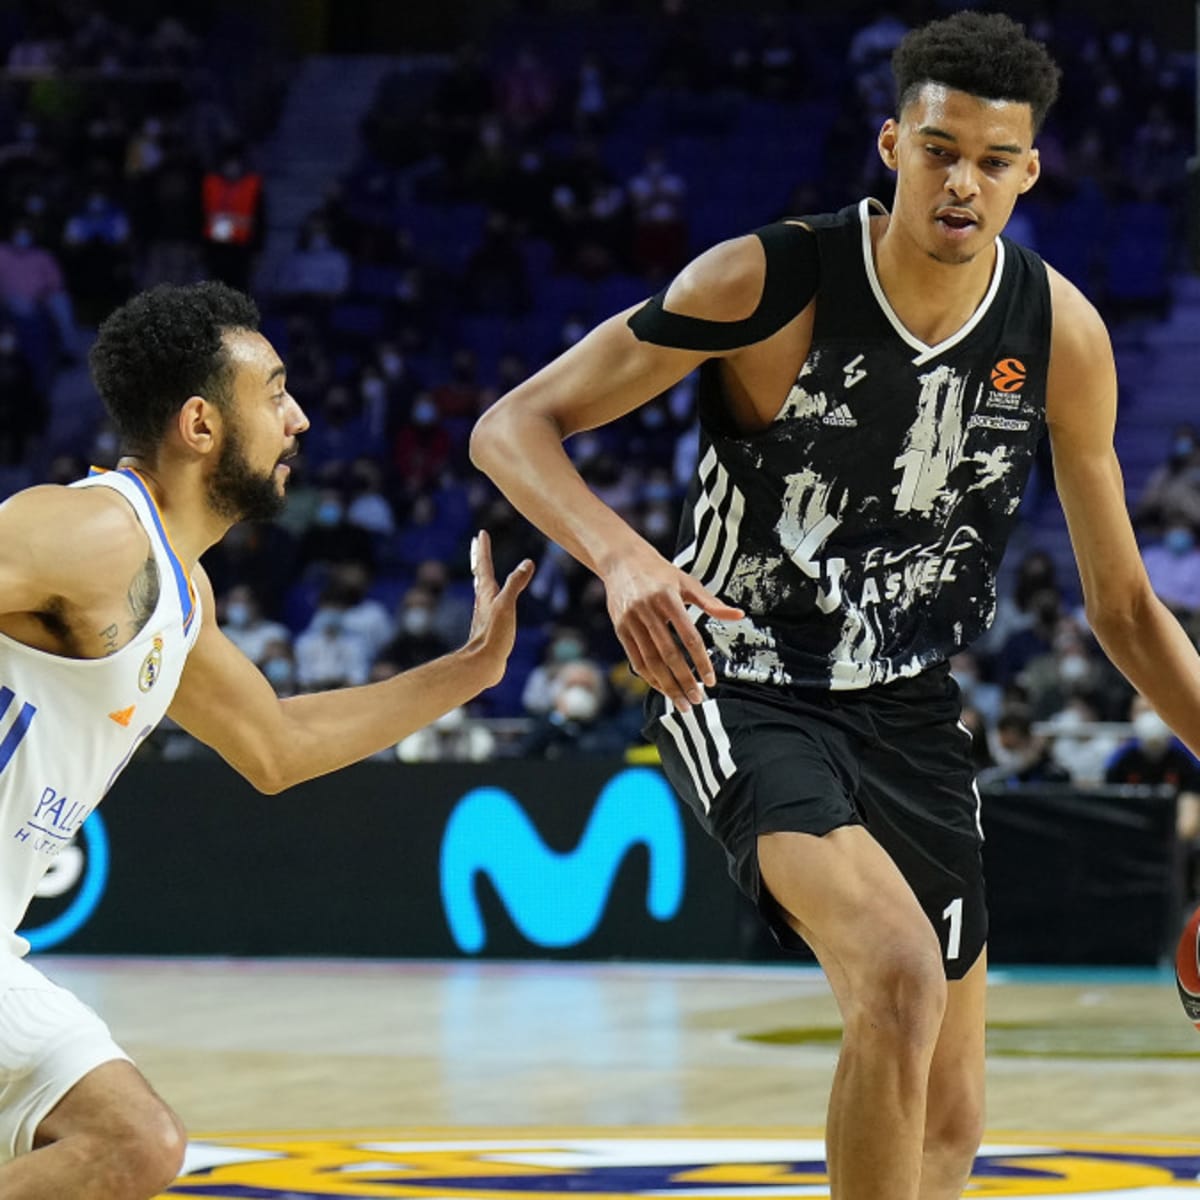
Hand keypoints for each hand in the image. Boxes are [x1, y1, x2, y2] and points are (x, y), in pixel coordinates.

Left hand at [467, 529, 534, 686]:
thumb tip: (528, 562)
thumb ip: (516, 583)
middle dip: (479, 557)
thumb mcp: (507, 605)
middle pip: (479, 573)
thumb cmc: (494, 635)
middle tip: (476, 543)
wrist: (483, 664)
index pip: (483, 565)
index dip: (482, 548)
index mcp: (487, 593)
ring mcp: (486, 613)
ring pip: (483, 588)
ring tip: (484, 569)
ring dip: (483, 574)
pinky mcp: (491, 626)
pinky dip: (492, 594)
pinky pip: (491, 603)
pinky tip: (495, 603)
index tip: (481, 533)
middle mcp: (484, 600)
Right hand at [604, 547, 743, 710]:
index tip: (711, 681)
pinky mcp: (620, 628)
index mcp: (669, 598)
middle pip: (668, 654)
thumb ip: (712, 603)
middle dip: (684, 680)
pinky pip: (635, 659)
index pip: (689, 637)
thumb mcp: (687, 582)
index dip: (700, 661)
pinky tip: (662, 689)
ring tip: (682, 703)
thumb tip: (740, 616)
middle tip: (698, 700)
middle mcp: (648, 610)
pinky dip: (649, 676)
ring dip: (667, 685)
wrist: (621, 561)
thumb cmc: (660, 573)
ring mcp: (631, 621)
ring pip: (650, 661)